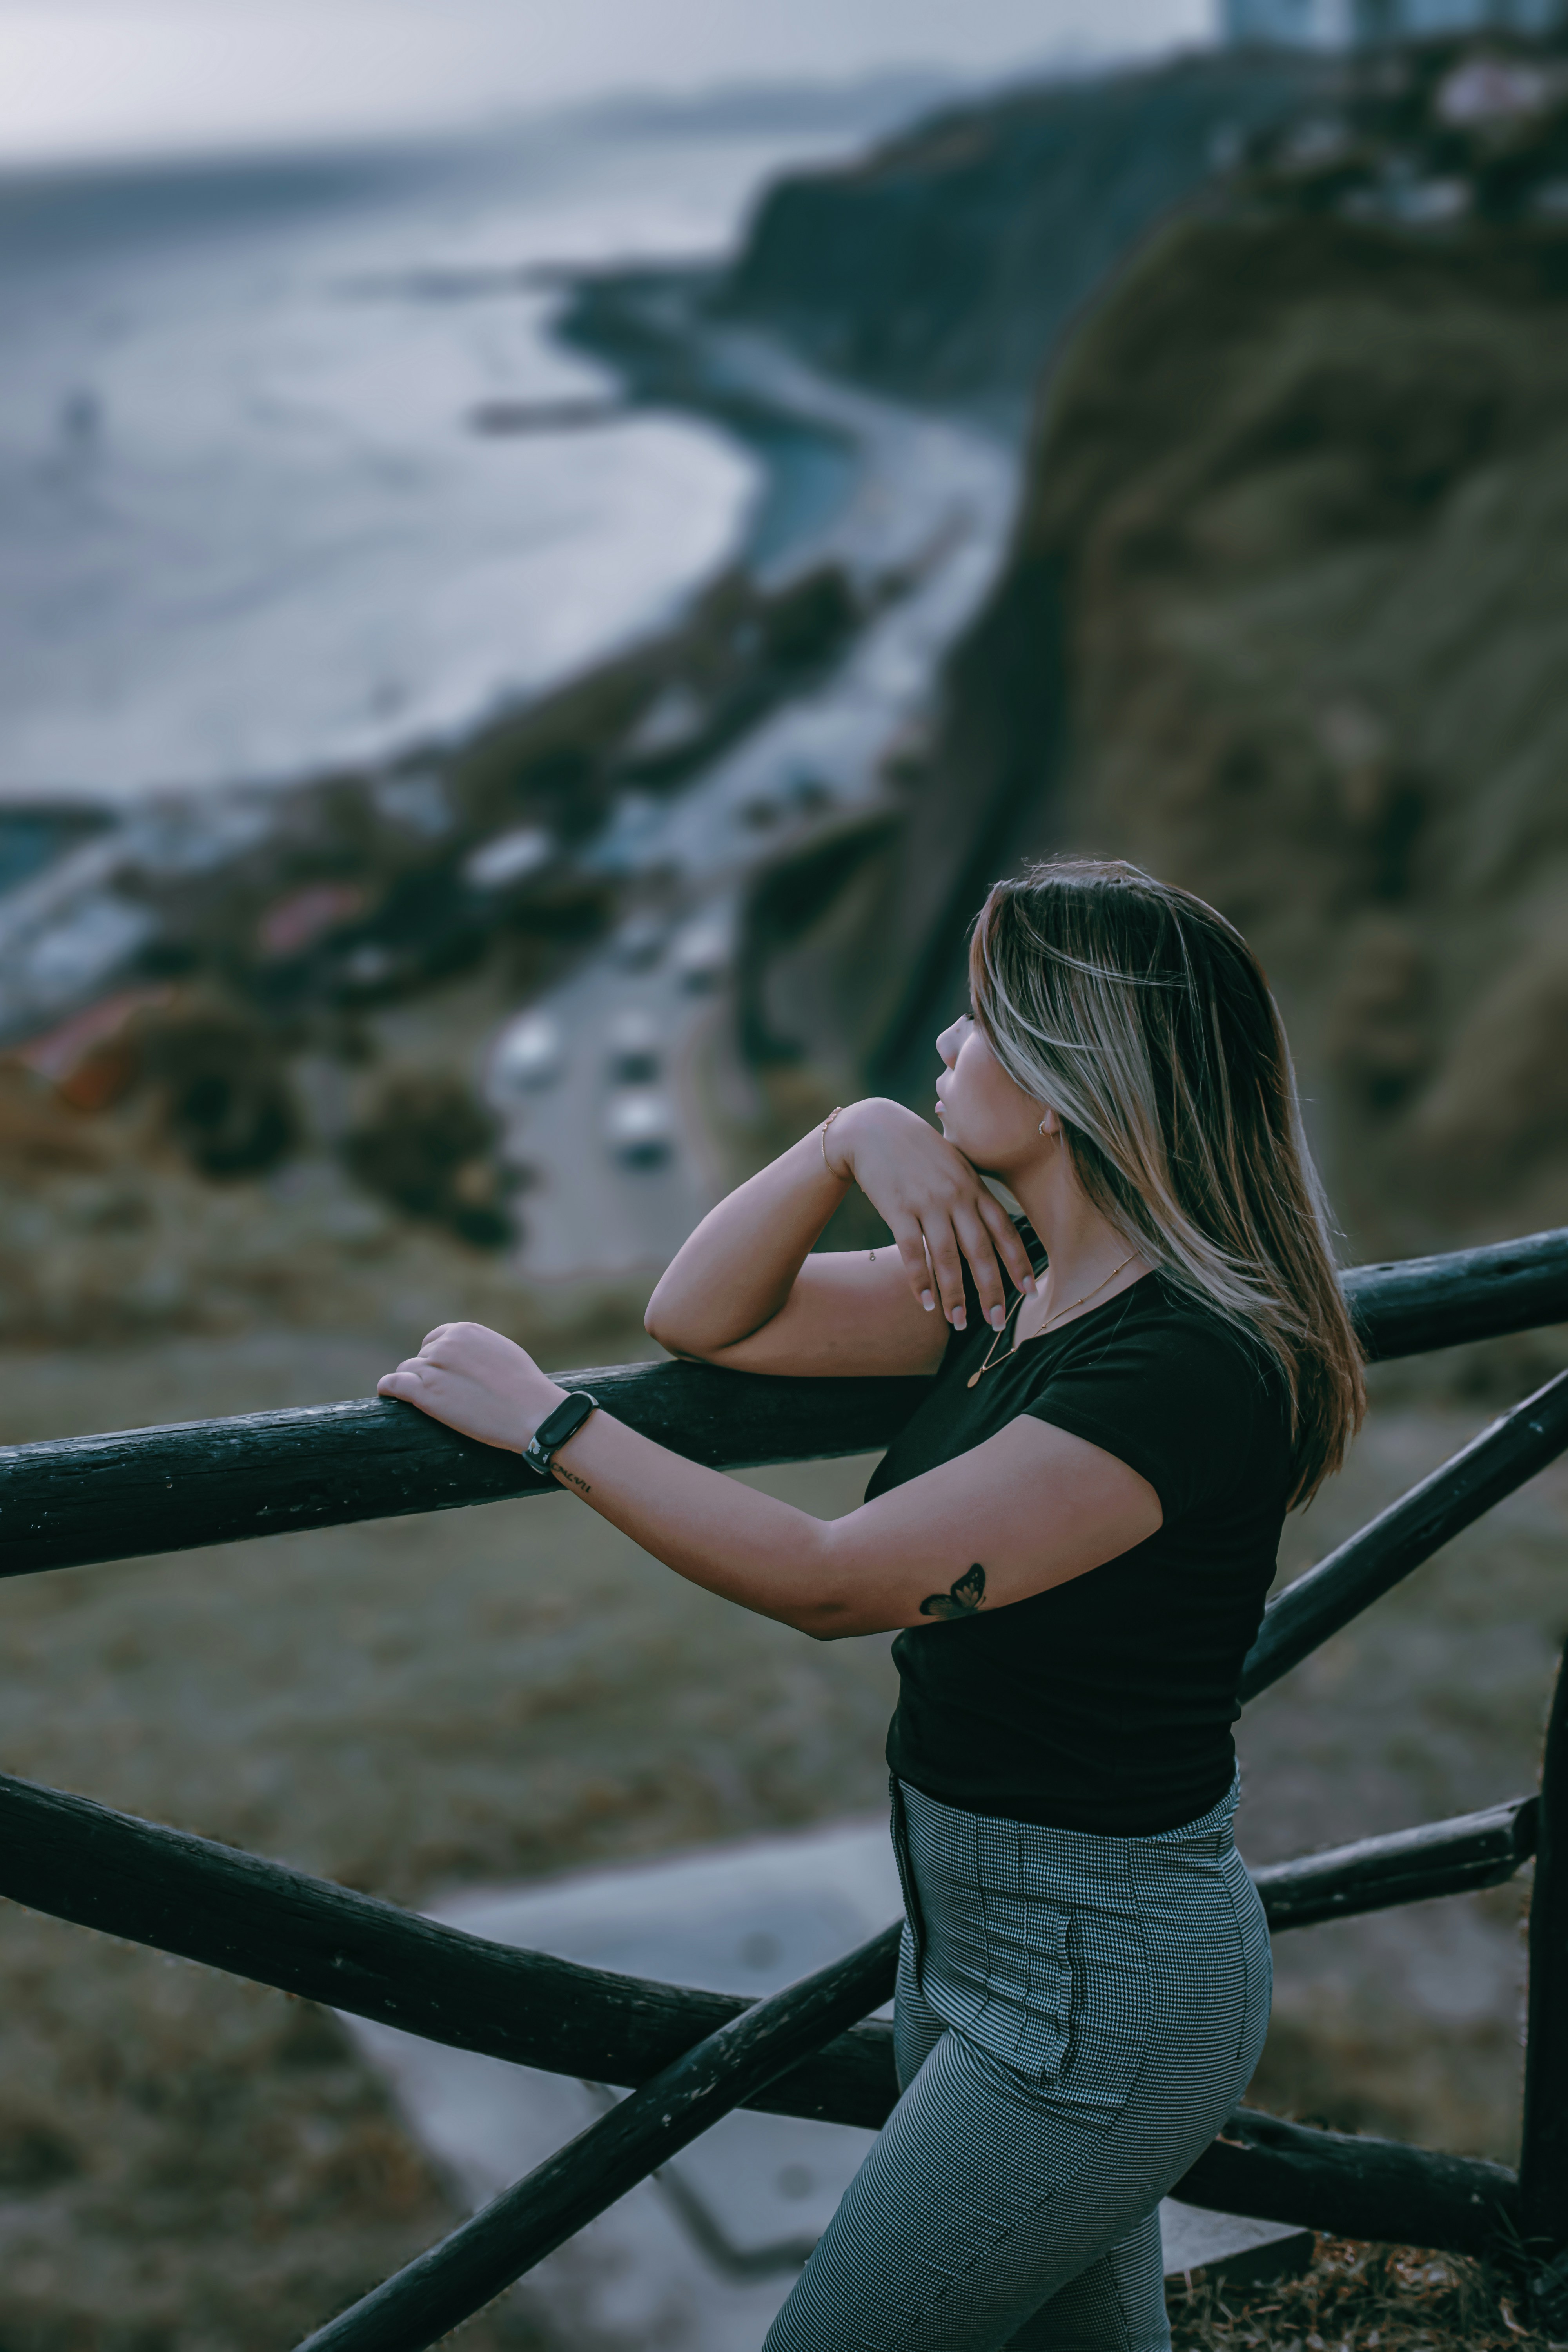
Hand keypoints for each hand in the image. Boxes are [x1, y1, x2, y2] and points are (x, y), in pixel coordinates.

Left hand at [377, 1322, 563, 1451]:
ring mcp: (433, 1368)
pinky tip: (386, 1393)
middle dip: (428, 1373)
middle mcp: (445, 1345)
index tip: (441, 1374)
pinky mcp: (424, 1394)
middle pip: (421, 1357)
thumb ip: (477, 1348)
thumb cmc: (524, 1387)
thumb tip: (464, 1356)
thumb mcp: (501, 1351)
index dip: (436, 1358)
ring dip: (412, 1384)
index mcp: (464, 1331)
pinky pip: (393, 1384)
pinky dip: (388, 1388)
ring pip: (407, 1371)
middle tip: (443, 1395)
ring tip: (421, 1400)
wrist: (532, 1413)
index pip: (434, 1339)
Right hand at [826, 1099, 1035, 1331]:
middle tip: (997, 1322)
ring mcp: (927, 1201)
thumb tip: (992, 1227)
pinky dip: (920, 1280)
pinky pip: (911, 1251)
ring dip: (954, 1293)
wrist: (873, 1128)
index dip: (1019, 1262)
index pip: (1005, 1230)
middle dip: (991, 1289)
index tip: (1031, 1291)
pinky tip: (925, 1303)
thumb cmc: (917, 1149)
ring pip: (947, 1256)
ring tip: (957, 1322)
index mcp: (974, 1186)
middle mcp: (956, 1195)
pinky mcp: (898, 1208)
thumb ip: (973, 1193)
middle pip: (980, 1250)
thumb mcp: (954, 1164)